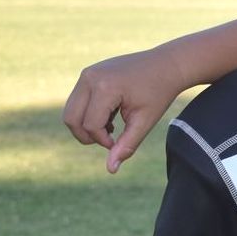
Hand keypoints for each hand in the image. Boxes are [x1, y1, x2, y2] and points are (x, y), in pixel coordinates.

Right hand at [62, 49, 180, 172]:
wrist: (165, 65)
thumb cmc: (158, 94)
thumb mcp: (145, 121)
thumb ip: (127, 145)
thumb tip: (110, 170)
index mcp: (104, 87)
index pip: (90, 125)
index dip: (102, 140)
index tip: (119, 142)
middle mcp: (89, 78)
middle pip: (71, 118)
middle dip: (87, 136)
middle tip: (110, 139)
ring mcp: (86, 74)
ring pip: (71, 111)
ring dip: (88, 125)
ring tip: (113, 126)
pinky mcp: (87, 74)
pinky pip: (77, 102)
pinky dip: (89, 114)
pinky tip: (111, 116)